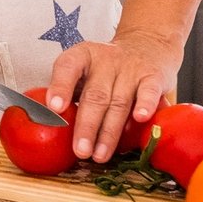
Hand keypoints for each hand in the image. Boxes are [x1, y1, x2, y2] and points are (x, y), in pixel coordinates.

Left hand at [46, 31, 178, 162]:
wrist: (145, 46)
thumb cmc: (106, 68)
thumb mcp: (84, 71)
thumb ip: (69, 92)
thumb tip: (49, 124)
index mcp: (82, 56)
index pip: (67, 67)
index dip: (60, 87)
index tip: (54, 108)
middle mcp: (105, 60)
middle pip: (95, 96)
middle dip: (87, 126)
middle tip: (80, 151)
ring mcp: (130, 68)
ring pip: (119, 102)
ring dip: (110, 132)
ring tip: (100, 155)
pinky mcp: (153, 76)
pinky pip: (149, 91)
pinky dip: (145, 105)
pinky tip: (140, 119)